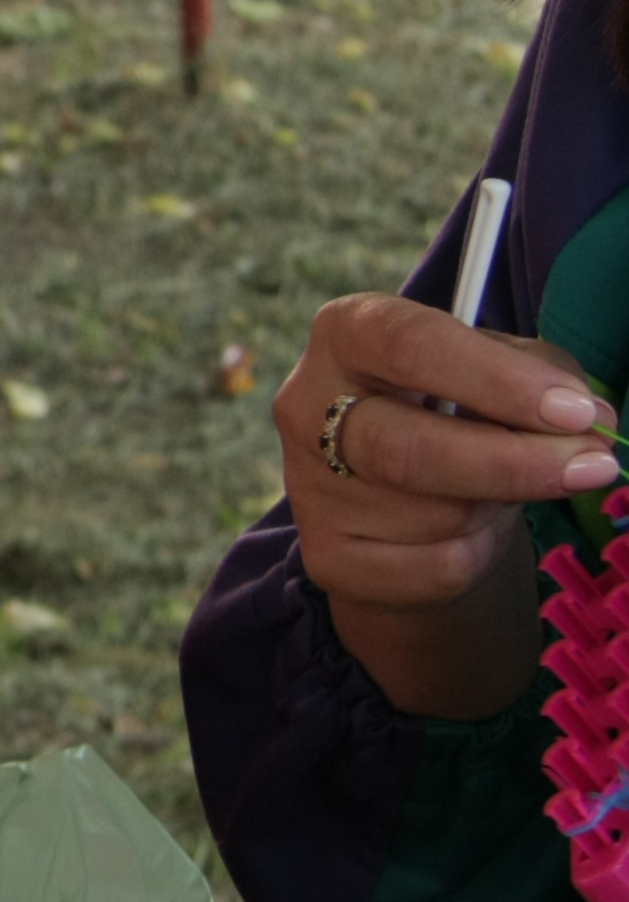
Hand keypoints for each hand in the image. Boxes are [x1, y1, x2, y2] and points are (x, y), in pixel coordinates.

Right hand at [278, 294, 612, 718]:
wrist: (400, 492)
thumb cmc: (457, 407)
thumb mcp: (499, 366)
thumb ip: (542, 375)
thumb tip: (587, 423)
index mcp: (346, 335)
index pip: (410, 346)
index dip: (497, 380)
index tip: (573, 411)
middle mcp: (306, 406)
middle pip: (408, 447)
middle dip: (515, 463)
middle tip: (594, 467)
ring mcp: (309, 488)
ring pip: (434, 515)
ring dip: (495, 507)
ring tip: (496, 490)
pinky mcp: (328, 557)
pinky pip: (433, 567)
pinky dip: (474, 554)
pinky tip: (465, 531)